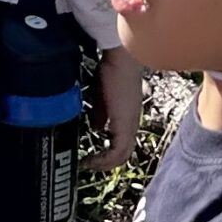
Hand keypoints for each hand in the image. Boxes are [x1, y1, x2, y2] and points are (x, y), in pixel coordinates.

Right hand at [86, 46, 143, 172]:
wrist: (122, 58)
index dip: (108, 153)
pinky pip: (118, 152)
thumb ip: (102, 113)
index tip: (91, 155)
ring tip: (89, 164)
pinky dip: (105, 159)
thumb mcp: (103, 97)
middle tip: (89, 164)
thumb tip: (97, 128)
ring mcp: (130, 124)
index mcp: (128, 116)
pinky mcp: (125, 124)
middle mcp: (132, 123)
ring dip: (105, 163)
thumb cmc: (112, 70)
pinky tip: (91, 158)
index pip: (123, 143)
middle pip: (125, 154)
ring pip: (123, 155)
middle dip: (105, 163)